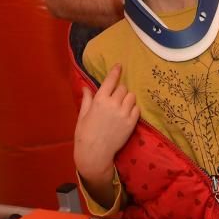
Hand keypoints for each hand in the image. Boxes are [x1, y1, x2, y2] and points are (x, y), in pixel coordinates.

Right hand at [74, 64, 139, 180]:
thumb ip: (87, 100)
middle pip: (123, 88)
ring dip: (127, 99)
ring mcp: (124, 114)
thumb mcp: (82, 115)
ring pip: (132, 97)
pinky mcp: (132, 123)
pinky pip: (137, 109)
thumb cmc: (84, 134)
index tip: (119, 65)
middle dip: (119, 91)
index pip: (111, 81)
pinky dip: (133, 109)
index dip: (116, 72)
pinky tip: (126, 114)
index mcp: (100, 100)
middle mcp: (113, 104)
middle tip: (115, 98)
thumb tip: (86, 88)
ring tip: (122, 106)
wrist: (95, 153)